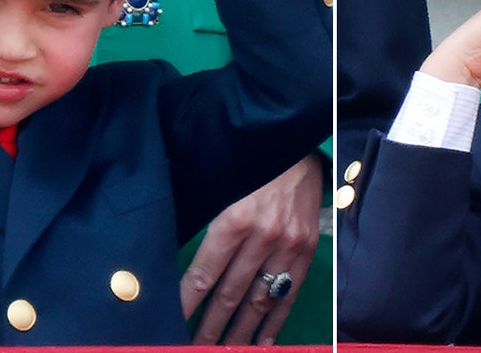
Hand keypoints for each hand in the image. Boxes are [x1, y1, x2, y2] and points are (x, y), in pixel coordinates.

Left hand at [180, 154, 324, 344]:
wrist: (298, 149)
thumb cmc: (252, 168)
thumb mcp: (222, 189)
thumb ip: (208, 229)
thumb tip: (187, 269)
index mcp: (235, 220)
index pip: (205, 274)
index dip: (188, 303)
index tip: (174, 326)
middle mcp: (263, 237)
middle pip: (231, 294)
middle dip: (211, 327)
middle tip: (196, 349)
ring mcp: (288, 247)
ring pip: (259, 300)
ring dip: (241, 333)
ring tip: (226, 352)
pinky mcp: (306, 251)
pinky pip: (288, 295)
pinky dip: (274, 323)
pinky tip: (262, 342)